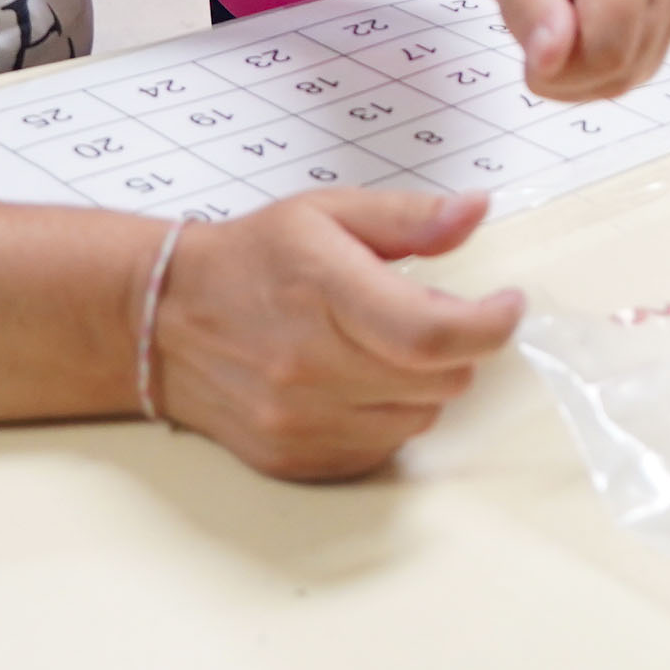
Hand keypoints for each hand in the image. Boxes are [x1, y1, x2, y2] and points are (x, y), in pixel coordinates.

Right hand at [151, 189, 521, 480]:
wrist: (162, 321)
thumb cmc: (252, 259)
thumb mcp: (328, 212)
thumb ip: (409, 216)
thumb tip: (477, 211)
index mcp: (324, 293)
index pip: (431, 335)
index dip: (489, 325)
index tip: (507, 305)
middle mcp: (310, 367)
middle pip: (438, 382)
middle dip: (458, 349)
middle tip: (433, 317)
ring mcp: (298, 421)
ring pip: (417, 419)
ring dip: (424, 386)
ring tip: (386, 348)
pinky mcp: (292, 459)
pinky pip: (379, 450)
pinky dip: (388, 418)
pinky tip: (359, 383)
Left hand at [458, 0, 669, 101]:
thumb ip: (531, 13)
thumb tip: (550, 63)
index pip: (607, 53)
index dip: (561, 76)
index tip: (526, 61)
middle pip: (626, 67)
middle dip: (572, 77)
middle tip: (534, 46)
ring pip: (639, 70)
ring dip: (589, 73)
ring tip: (556, 30)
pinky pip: (646, 57)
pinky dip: (609, 61)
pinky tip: (582, 29)